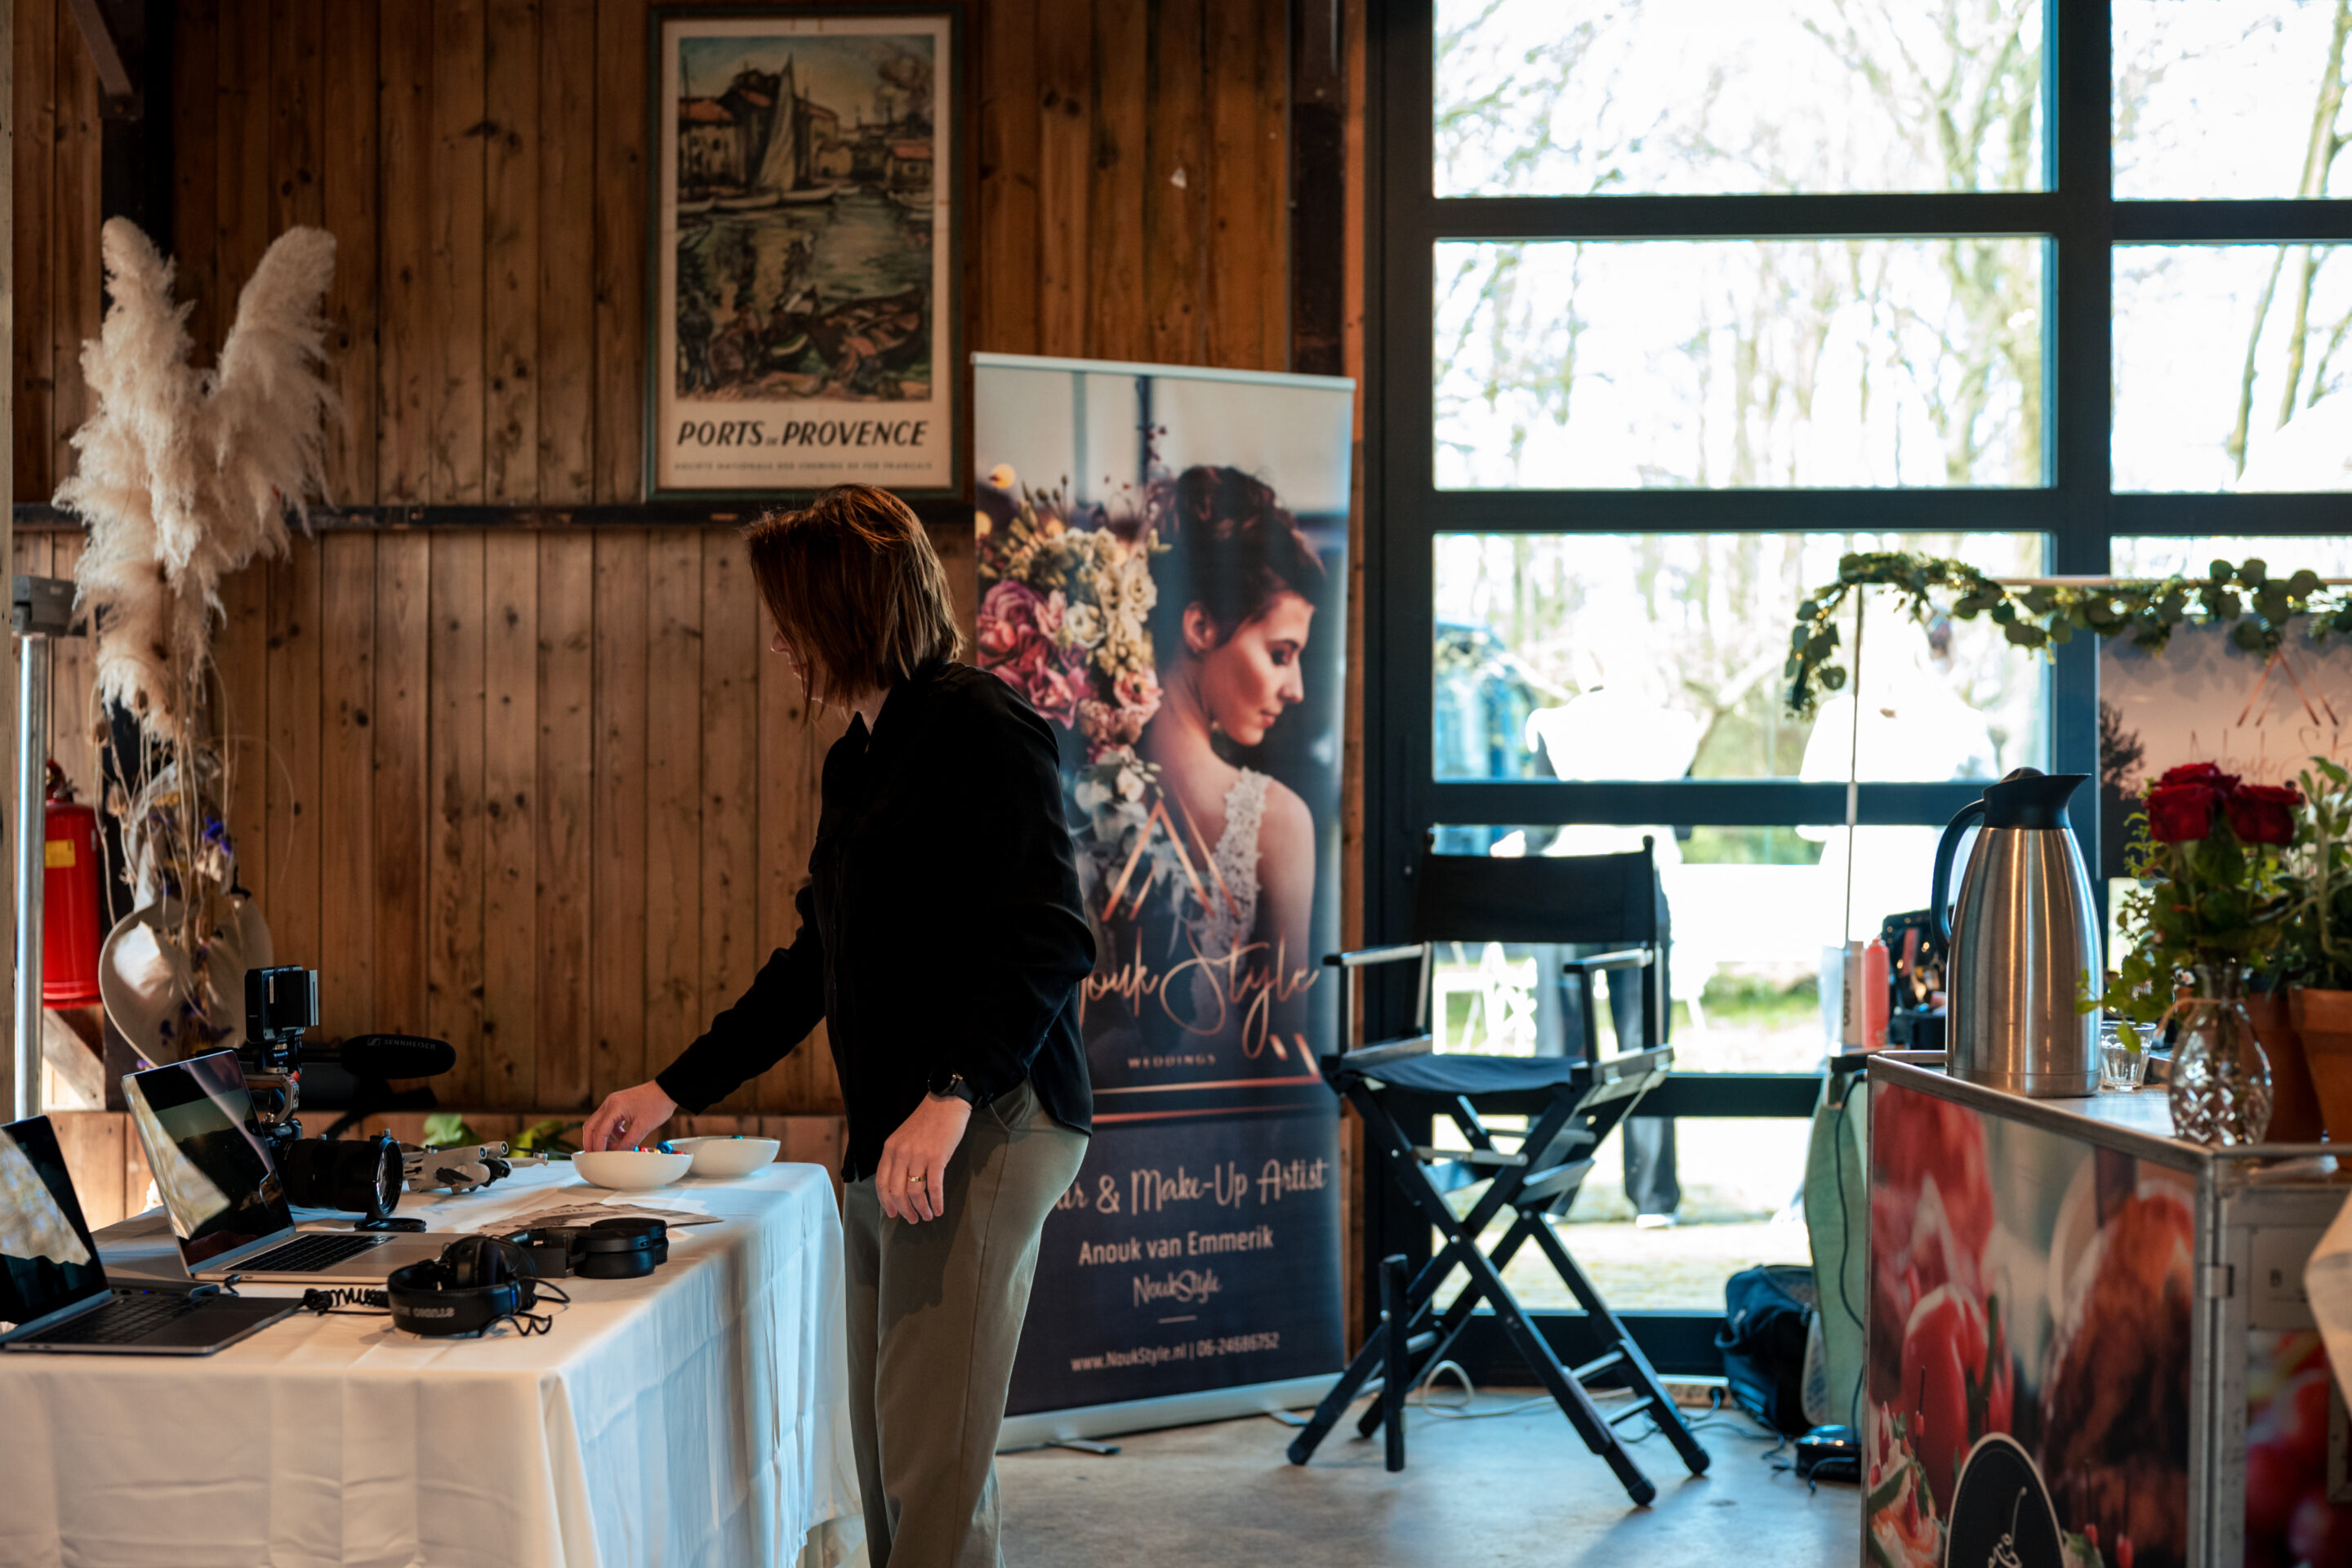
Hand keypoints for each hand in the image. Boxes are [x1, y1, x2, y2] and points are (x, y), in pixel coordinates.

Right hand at [583, 1081, 677, 1151]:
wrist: (668, 1090)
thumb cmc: (658, 1105)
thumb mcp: (644, 1127)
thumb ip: (629, 1142)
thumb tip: (617, 1155)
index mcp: (614, 1107)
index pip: (600, 1131)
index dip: (598, 1147)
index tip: (598, 1160)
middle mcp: (609, 1103)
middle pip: (591, 1126)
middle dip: (591, 1142)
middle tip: (595, 1157)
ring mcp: (613, 1103)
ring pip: (599, 1123)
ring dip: (603, 1137)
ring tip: (613, 1150)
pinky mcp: (618, 1105)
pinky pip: (609, 1121)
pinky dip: (612, 1132)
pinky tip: (623, 1139)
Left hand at [875, 1094, 971, 1222]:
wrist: (946, 1102)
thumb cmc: (926, 1120)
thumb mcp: (903, 1137)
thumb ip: (898, 1157)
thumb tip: (899, 1184)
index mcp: (890, 1149)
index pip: (881, 1183)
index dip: (886, 1202)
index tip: (893, 1213)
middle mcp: (901, 1154)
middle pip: (897, 1192)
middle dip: (904, 1210)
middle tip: (912, 1219)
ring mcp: (918, 1156)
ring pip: (914, 1192)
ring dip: (921, 1209)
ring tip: (927, 1216)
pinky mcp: (937, 1157)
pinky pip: (934, 1187)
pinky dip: (936, 1202)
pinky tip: (939, 1210)